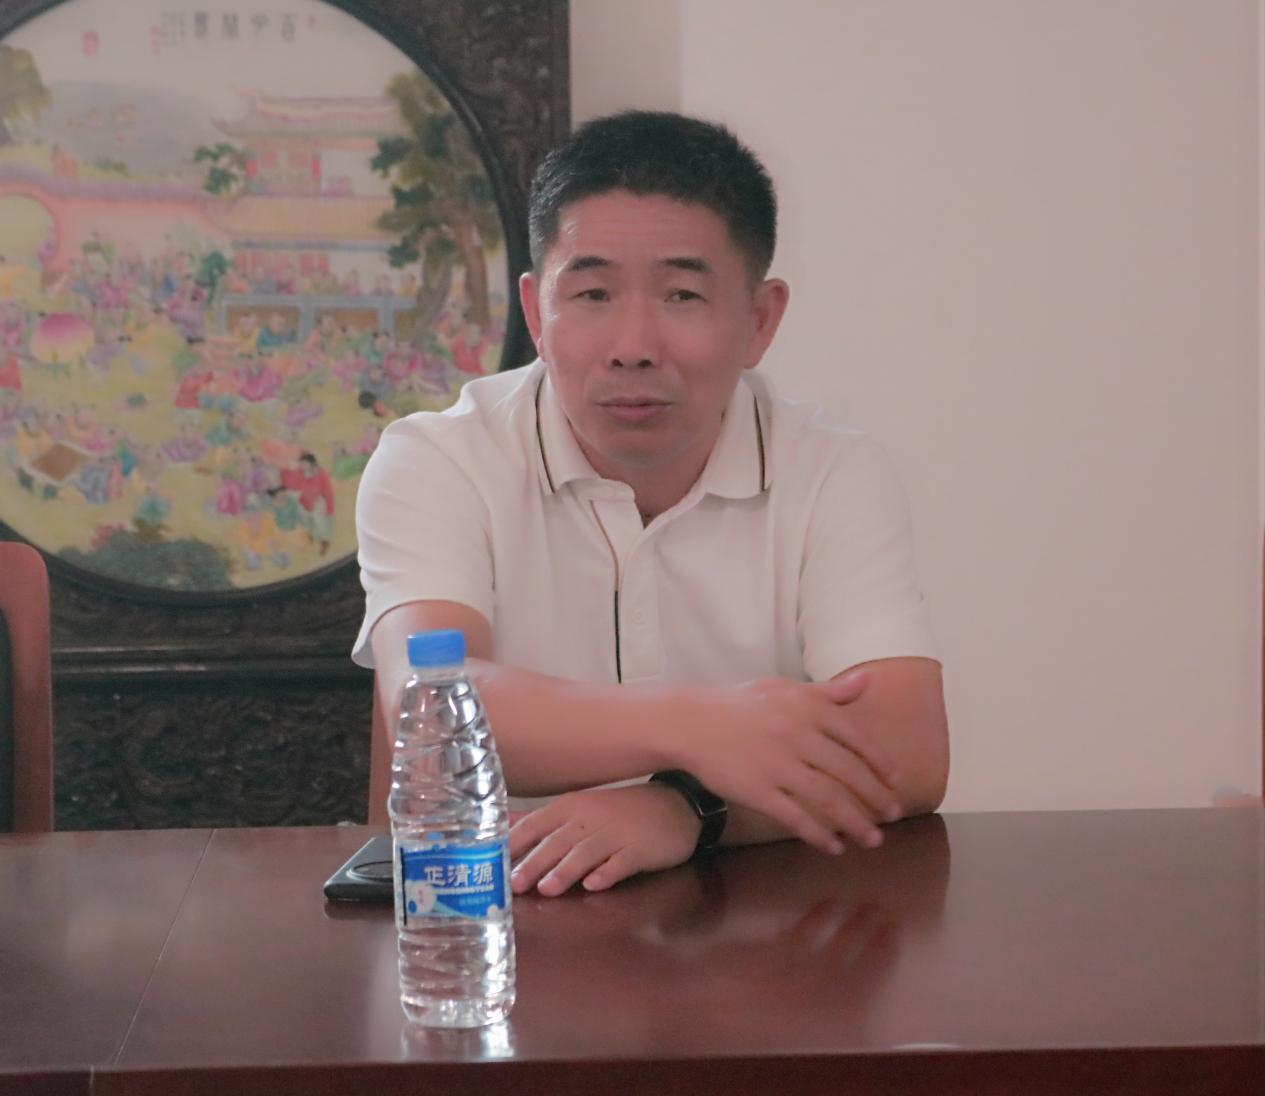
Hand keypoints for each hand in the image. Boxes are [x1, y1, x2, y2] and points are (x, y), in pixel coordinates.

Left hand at [509, 784, 700, 896]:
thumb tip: (507, 827)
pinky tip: (595, 885)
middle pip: (558, 841)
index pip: (537, 823)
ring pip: (587, 852)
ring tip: (548, 889)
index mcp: (572, 807)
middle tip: (515, 884)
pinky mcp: (640, 849)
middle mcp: (591, 818)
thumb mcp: (582, 809)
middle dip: (535, 862)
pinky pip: (621, 862)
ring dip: (566, 870)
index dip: (516, 844)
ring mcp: (617, 833)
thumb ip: (546, 822)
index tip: (494, 864)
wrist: (674, 806)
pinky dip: (607, 873)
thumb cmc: (620, 811)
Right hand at [671, 671, 901, 855]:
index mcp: (807, 708)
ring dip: (856, 822)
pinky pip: (796, 817)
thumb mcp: (785, 689)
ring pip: (829, 798)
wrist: (690, 722)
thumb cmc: (741, 705)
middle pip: (849, 772)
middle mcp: (797, 735)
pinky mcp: (758, 790)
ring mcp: (778, 764)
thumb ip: (829, 692)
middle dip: (876, 797)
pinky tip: (833, 846)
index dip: (881, 764)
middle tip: (894, 814)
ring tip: (873, 839)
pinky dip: (819, 834)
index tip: (897, 783)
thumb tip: (869, 681)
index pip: (857, 739)